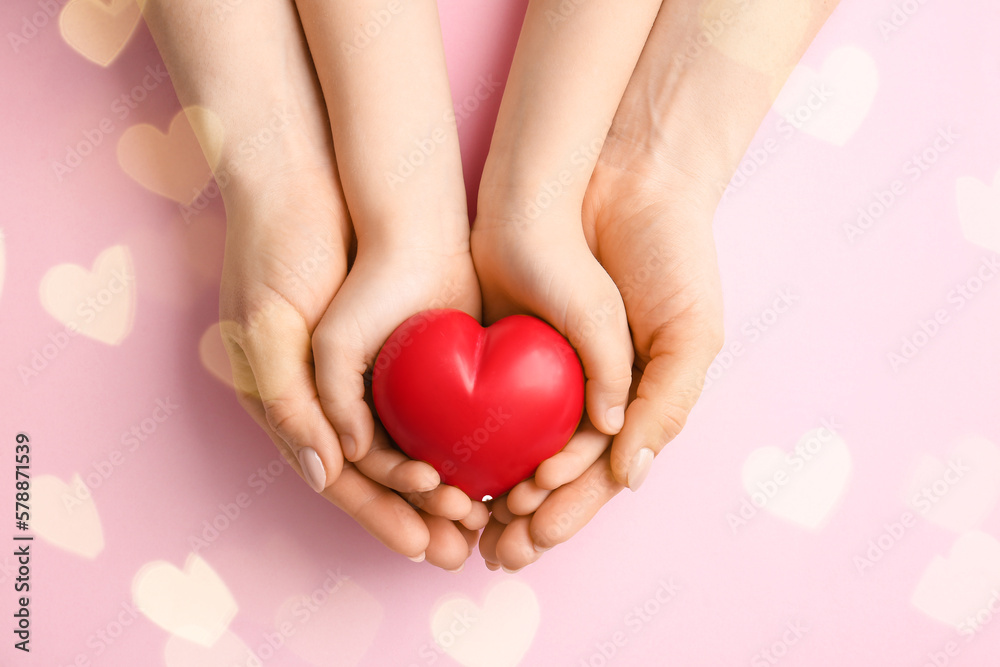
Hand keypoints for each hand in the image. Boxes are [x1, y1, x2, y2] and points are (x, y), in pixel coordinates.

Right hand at [143, 0, 484, 568]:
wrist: (324, 177)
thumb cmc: (279, 248)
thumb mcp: (266, 324)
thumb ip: (288, 400)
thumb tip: (323, 472)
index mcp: (292, 403)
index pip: (341, 479)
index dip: (382, 516)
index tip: (426, 546)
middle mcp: (334, 396)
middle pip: (382, 474)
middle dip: (421, 515)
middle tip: (465, 547)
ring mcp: (373, 373)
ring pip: (415, 445)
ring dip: (448, 482)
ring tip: (487, 513)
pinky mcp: (409, 348)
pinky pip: (435, 405)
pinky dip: (460, 437)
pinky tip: (492, 458)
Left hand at [477, 160, 724, 570]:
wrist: (625, 179)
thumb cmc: (672, 257)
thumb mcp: (691, 334)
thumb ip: (665, 403)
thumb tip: (629, 472)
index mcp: (633, 402)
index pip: (598, 473)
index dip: (568, 507)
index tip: (532, 533)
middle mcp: (587, 393)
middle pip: (551, 469)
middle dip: (525, 515)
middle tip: (493, 553)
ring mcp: (546, 368)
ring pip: (513, 441)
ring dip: (492, 483)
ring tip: (467, 520)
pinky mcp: (507, 338)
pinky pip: (486, 391)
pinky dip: (471, 429)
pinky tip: (448, 459)